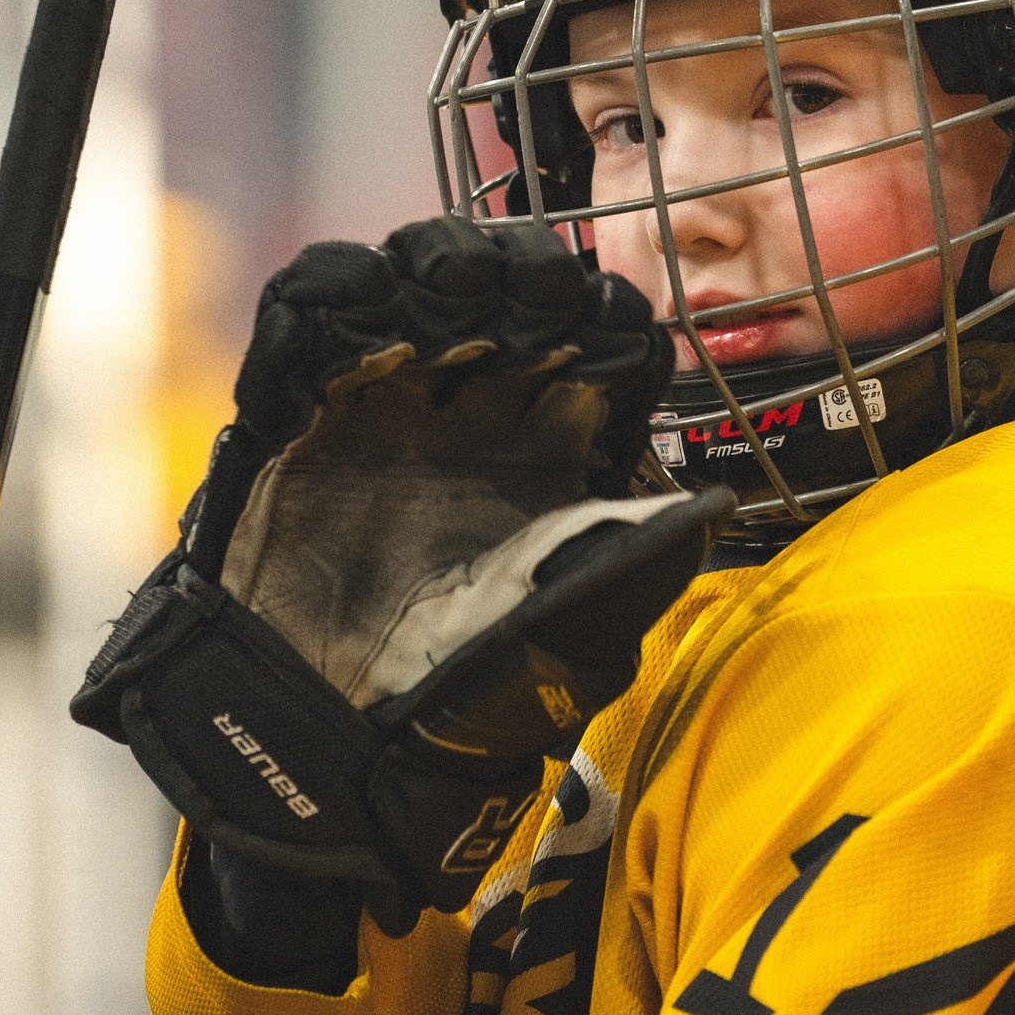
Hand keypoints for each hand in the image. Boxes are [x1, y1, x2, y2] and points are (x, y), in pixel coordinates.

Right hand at [72, 216, 726, 930]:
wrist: (328, 751)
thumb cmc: (462, 705)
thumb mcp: (572, 645)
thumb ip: (636, 566)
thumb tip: (716, 505)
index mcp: (550, 460)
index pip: (595, 351)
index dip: (610, 324)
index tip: (614, 331)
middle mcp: (472, 421)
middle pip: (511, 297)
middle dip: (526, 277)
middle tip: (534, 296)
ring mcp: (385, 410)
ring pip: (415, 287)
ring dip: (436, 264)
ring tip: (452, 288)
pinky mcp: (298, 417)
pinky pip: (306, 324)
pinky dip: (327, 291)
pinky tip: (357, 298)